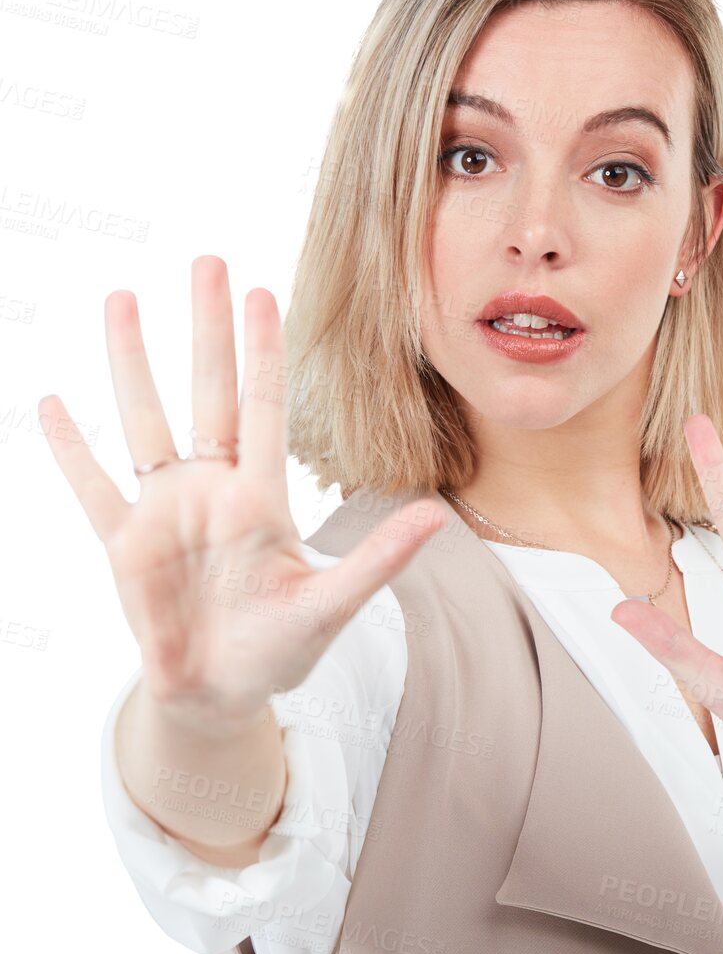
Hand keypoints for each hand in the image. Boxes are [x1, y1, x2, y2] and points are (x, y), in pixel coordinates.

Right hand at [40, 255, 446, 735]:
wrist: (223, 693)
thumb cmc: (280, 648)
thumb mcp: (332, 604)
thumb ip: (379, 558)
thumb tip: (438, 516)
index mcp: (261, 498)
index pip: (263, 408)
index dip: (262, 351)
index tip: (261, 290)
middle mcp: (212, 490)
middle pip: (208, 392)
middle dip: (207, 329)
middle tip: (207, 260)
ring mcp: (165, 512)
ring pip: (145, 420)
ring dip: (132, 362)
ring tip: (122, 298)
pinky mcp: (125, 545)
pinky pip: (94, 487)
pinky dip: (73, 449)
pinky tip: (52, 402)